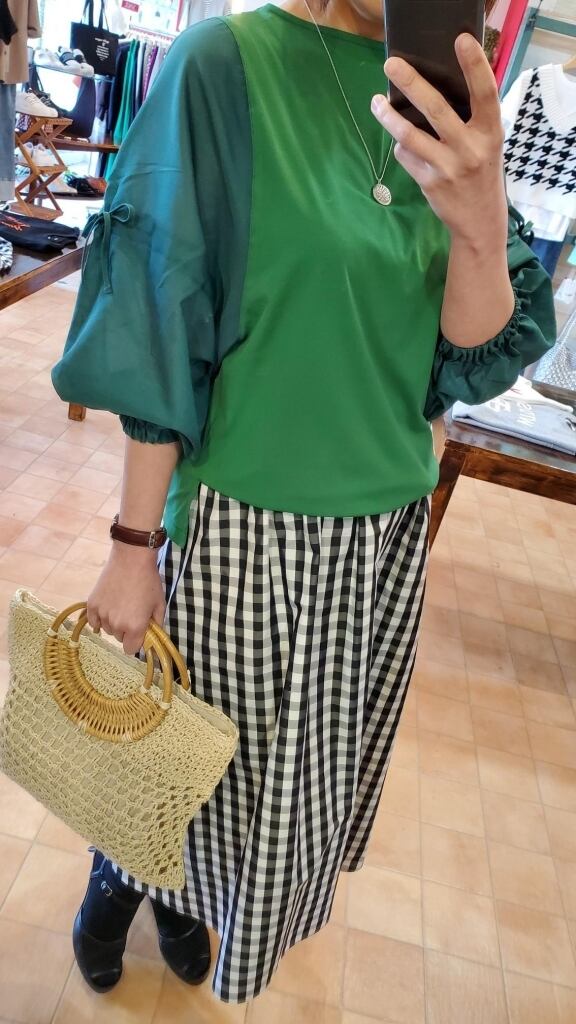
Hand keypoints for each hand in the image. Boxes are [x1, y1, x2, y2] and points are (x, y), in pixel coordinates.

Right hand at [86, 544, 165, 655]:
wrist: (131, 559)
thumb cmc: (149, 581)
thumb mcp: (159, 605)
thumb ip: (157, 625)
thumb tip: (153, 638)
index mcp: (135, 627)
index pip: (131, 649)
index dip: (136, 642)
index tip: (139, 632)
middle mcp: (116, 625)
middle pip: (119, 638)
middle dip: (126, 630)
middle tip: (132, 612)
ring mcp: (102, 615)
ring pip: (107, 629)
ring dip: (113, 622)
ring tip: (121, 604)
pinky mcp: (92, 605)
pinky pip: (94, 621)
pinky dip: (100, 618)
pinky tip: (108, 607)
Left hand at [371, 34, 507, 248]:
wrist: (479, 224)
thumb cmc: (482, 175)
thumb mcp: (487, 145)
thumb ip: (471, 122)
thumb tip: (432, 92)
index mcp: (490, 133)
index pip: (485, 93)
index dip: (475, 65)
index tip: (461, 40)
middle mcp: (471, 149)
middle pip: (436, 109)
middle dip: (411, 83)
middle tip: (390, 64)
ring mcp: (448, 167)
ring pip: (409, 135)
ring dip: (388, 117)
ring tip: (376, 102)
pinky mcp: (430, 183)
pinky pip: (406, 156)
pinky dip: (401, 148)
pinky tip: (403, 146)